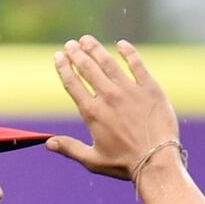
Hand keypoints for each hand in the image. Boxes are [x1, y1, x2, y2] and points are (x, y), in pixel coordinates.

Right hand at [45, 36, 180, 181]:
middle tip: (71, 43)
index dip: (64, 67)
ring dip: (96, 49)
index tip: (59, 56)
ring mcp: (130, 90)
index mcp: (92, 113)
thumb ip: (70, 148)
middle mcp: (108, 97)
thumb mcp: (93, 160)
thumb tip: (48, 143)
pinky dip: (129, 52)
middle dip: (77, 53)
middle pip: (88, 68)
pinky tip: (121, 44)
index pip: (73, 83)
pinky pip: (137, 64)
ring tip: (87, 39)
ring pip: (109, 63)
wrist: (156, 161)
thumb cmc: (124, 164)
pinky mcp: (150, 88)